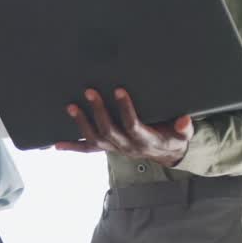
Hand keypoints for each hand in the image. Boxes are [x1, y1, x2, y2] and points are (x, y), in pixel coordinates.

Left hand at [54, 88, 193, 166]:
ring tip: (71, 107)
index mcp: (145, 140)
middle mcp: (127, 146)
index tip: (118, 90)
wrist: (165, 153)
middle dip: (98, 111)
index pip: (132, 125)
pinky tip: (57, 144)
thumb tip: (184, 120)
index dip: (125, 109)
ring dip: (81, 124)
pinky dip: (72, 146)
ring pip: (95, 139)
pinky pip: (88, 149)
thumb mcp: (183, 134)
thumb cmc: (173, 137)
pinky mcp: (107, 147)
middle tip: (89, 91)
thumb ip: (184, 128)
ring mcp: (115, 148)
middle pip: (109, 131)